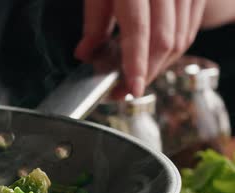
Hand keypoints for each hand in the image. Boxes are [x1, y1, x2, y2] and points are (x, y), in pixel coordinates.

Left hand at [75, 0, 206, 96]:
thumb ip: (93, 21)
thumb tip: (85, 55)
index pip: (139, 31)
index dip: (136, 64)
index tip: (131, 89)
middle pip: (164, 40)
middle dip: (146, 72)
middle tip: (124, 90)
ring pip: (180, 38)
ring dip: (159, 65)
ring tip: (136, 76)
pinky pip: (189, 29)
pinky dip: (173, 49)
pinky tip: (154, 58)